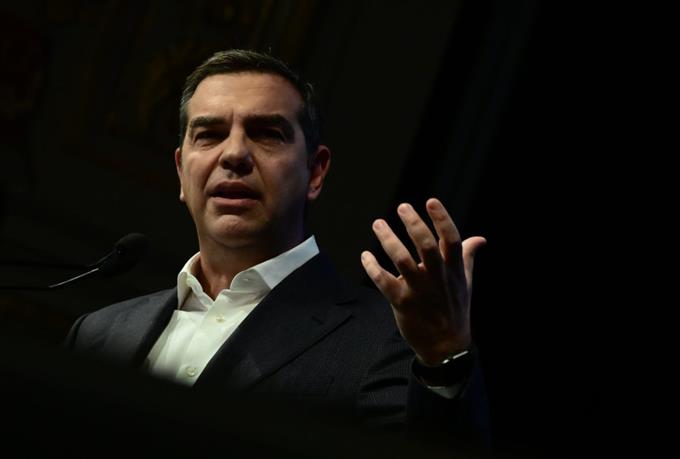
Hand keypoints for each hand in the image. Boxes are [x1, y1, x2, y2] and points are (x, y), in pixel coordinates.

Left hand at [360, 198, 485, 364]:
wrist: (445, 346)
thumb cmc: (455, 308)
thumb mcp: (465, 282)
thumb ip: (468, 256)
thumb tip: (479, 239)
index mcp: (453, 270)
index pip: (451, 239)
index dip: (442, 219)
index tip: (431, 201)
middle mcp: (437, 278)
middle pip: (426, 246)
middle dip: (414, 224)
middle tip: (402, 207)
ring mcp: (419, 290)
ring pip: (401, 260)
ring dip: (388, 239)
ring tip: (378, 223)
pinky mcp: (401, 302)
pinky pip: (383, 281)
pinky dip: (372, 267)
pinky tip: (365, 255)